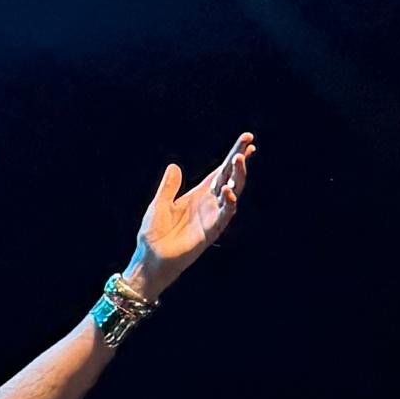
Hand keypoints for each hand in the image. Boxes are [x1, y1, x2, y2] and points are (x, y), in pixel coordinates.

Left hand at [127, 130, 250, 296]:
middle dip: (240, 160)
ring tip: (239, 160)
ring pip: (233, 193)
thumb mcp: (159, 204)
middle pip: (230, 178)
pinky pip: (224, 215)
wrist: (150, 259)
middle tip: (249, 143)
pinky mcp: (211, 231)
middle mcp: (209, 203)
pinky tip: (228, 191)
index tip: (247, 139)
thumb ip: (169, 187)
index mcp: (199, 194)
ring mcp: (212, 216)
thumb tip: (174, 166)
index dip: (233, 156)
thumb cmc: (154, 234)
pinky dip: (229, 203)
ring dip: (238, 177)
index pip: (221, 171)